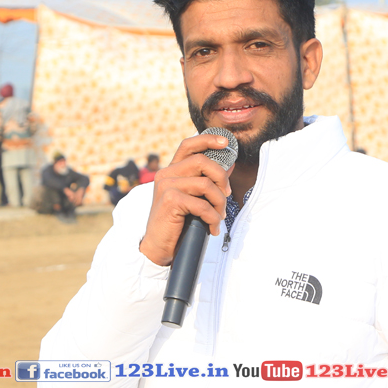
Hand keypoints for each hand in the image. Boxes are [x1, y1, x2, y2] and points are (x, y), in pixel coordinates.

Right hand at [139, 134, 232, 265]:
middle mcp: (166, 174)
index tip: (225, 142)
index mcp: (171, 171)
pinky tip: (212, 228)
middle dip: (221, 178)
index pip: (188, 145)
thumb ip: (206, 181)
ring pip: (206, 184)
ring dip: (219, 203)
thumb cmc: (177, 224)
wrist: (158, 247)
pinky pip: (202, 204)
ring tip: (218, 217)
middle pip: (202, 161)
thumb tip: (229, 164)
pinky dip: (212, 217)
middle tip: (226, 195)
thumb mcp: (192, 198)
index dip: (207, 139)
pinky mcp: (170, 200)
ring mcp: (166, 186)